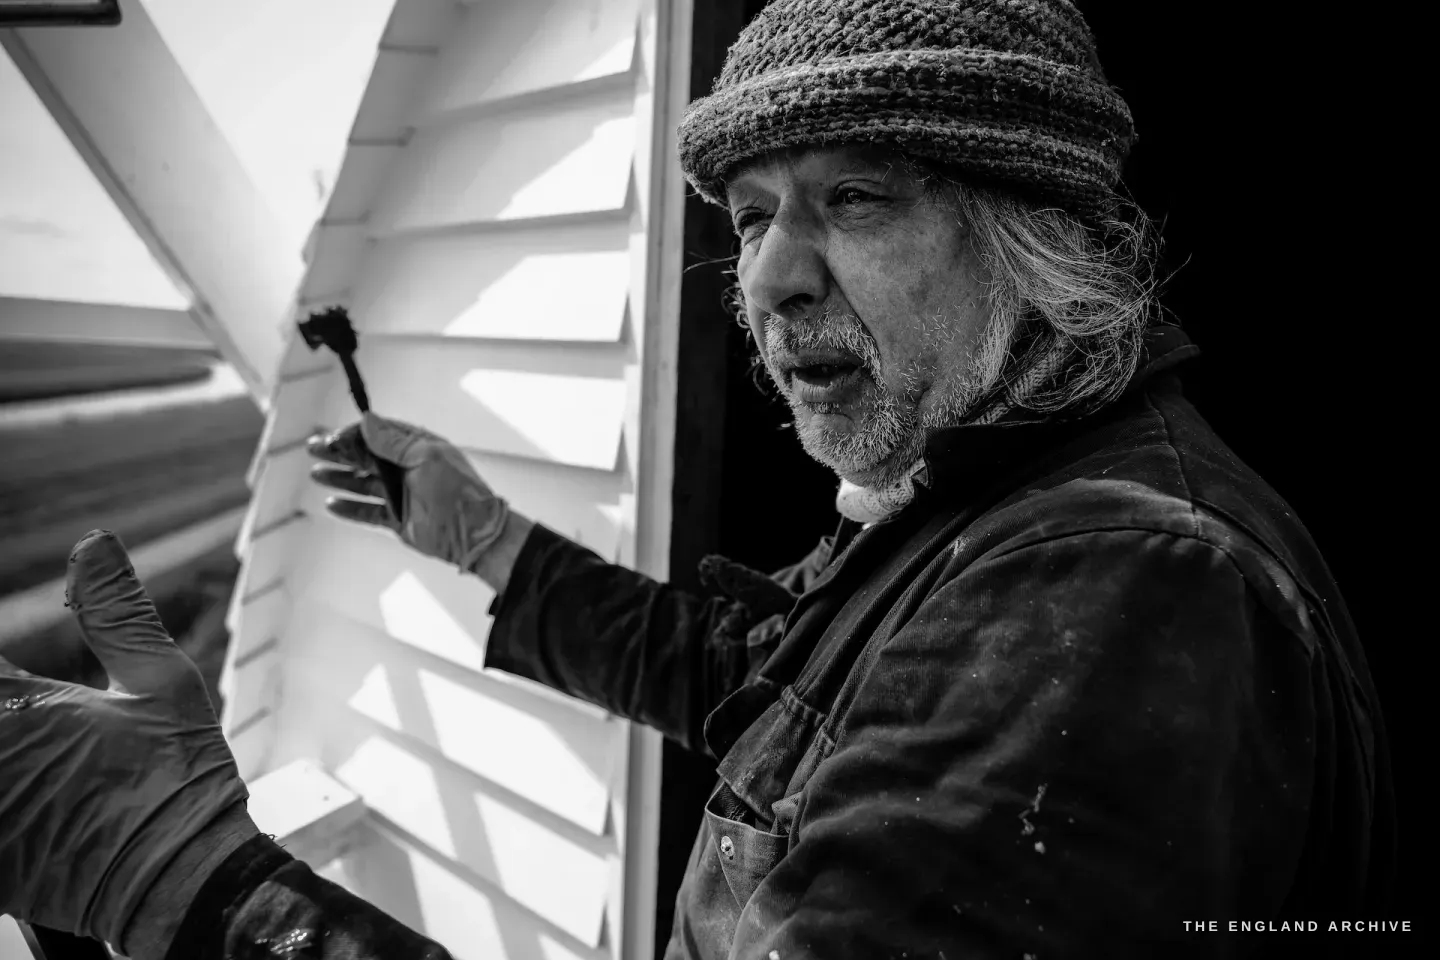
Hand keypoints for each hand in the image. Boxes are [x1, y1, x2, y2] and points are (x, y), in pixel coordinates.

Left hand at [0, 531, 253, 949]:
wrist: (181, 879)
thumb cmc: (177, 776)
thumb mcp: (162, 680)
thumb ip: (116, 610)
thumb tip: (92, 542)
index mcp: (16, 709)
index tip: (12, 675)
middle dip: (2, 706)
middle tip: (22, 712)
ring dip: (4, 747)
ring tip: (26, 745)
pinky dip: (4, 790)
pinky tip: (22, 784)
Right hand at [308, 412, 510, 572]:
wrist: (473, 534)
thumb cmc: (457, 492)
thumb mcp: (426, 458)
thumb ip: (393, 442)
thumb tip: (367, 420)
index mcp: (419, 448)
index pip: (381, 434)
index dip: (355, 434)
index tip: (333, 435)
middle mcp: (409, 469)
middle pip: (367, 458)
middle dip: (339, 453)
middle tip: (313, 448)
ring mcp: (402, 495)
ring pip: (363, 484)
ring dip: (340, 478)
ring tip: (316, 473)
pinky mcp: (398, 520)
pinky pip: (368, 511)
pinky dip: (349, 508)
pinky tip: (331, 503)